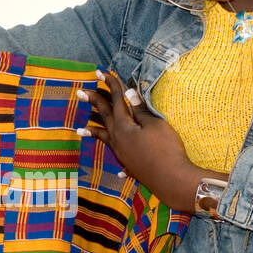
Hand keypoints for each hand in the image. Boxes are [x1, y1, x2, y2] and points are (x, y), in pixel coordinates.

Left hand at [78, 68, 212, 212]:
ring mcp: (122, 154)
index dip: (109, 84)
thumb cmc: (165, 148)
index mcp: (123, 126)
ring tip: (80, 129)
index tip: (100, 72)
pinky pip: (119, 159)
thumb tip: (128, 93)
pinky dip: (116, 160)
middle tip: (79, 92)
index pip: (115, 100)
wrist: (172, 179)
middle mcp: (118, 140)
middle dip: (93, 102)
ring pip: (105, 138)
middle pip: (104, 117)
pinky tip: (118, 170)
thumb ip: (140, 110)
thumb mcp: (155, 124)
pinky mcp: (131, 165)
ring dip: (94, 131)